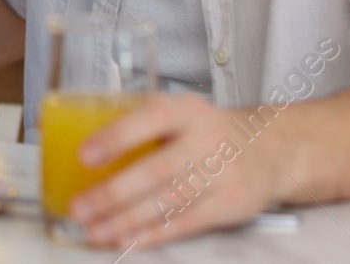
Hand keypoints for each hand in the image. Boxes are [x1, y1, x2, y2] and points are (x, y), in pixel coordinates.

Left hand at [69, 93, 291, 249]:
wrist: (270, 149)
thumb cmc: (209, 130)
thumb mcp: (181, 113)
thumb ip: (143, 126)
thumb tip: (80, 145)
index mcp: (187, 110)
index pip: (150, 119)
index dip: (116, 137)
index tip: (84, 155)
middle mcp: (206, 140)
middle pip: (155, 171)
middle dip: (112, 193)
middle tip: (79, 207)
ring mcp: (221, 175)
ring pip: (167, 202)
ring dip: (126, 220)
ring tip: (95, 230)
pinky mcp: (229, 205)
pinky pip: (184, 223)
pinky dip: (152, 234)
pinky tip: (126, 239)